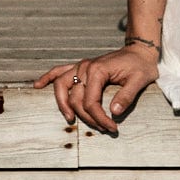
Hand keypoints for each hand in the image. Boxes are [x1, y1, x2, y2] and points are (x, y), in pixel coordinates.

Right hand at [34, 44, 159, 133]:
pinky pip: (59, 70)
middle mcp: (85, 67)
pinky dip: (48, 77)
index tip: (112, 127)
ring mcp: (81, 65)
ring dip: (62, 103)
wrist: (140, 51)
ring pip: (61, 86)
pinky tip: (38, 85)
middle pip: (75, 98)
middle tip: (102, 127)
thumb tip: (114, 112)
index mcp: (97, 71)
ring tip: (69, 118)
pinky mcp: (81, 66)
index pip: (90, 102)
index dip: (99, 118)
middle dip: (87, 117)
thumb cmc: (141, 65)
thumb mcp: (140, 80)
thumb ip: (127, 96)